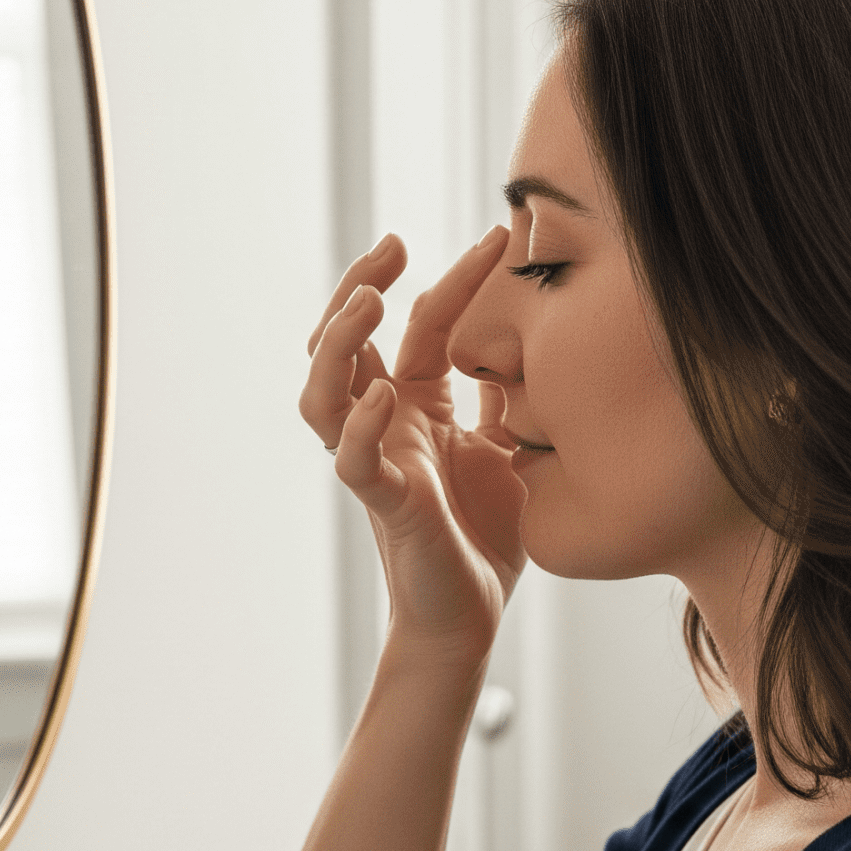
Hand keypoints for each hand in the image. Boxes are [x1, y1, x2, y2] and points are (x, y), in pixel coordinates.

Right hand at [299, 229, 523, 645]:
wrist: (472, 615)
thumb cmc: (484, 537)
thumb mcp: (508, 449)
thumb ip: (503, 401)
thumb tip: (529, 346)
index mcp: (417, 406)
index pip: (422, 325)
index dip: (455, 278)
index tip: (498, 235)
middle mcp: (386, 425)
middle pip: (345, 342)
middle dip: (358, 287)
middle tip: (390, 246)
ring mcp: (377, 461)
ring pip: (322, 393)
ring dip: (337, 343)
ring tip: (367, 302)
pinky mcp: (383, 503)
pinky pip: (352, 460)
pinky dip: (361, 425)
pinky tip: (384, 396)